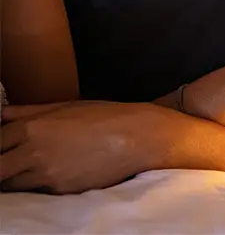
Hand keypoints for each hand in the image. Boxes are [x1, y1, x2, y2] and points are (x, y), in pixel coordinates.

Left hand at [1, 101, 165, 193]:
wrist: (138, 136)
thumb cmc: (105, 116)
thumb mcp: (66, 105)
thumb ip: (29, 111)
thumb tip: (2, 114)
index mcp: (31, 127)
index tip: (1, 148)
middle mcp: (32, 151)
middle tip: (8, 163)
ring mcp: (45, 174)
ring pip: (9, 186)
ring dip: (12, 179)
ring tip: (25, 170)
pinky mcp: (59, 190)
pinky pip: (35, 192)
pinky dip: (33, 186)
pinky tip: (46, 175)